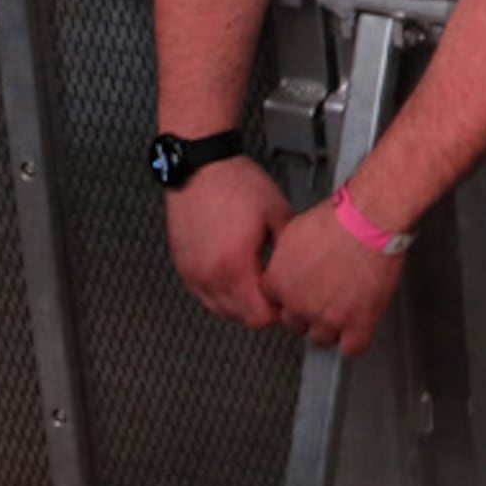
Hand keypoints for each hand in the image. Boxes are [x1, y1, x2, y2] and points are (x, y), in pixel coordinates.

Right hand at [168, 156, 294, 332]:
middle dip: (261, 310)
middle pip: (240, 318)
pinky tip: (234, 274)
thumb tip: (302, 270)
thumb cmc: (235, 184)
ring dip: (240, 303)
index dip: (279, 311)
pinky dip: (220, 293)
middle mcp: (208, 276)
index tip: (288, 300)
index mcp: (234, 267)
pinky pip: (204, 295)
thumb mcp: (277, 214)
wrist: (200, 167)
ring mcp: (192, 274)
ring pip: (220, 310)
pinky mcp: (183, 267)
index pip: (260, 317)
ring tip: (255, 281)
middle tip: (275, 291)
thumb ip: (289, 250)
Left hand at [263, 194, 405, 356]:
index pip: (276, 303)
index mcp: (279, 281)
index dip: (291, 296)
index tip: (302, 291)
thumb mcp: (294, 231)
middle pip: (296, 323)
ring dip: (331, 328)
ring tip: (343, 310)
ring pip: (321, 338)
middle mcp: (298, 303)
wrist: (370, 217)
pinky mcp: (358, 322)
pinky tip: (358, 328)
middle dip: (308, 313)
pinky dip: (355, 341)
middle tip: (324, 297)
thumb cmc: (339, 217)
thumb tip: (288, 265)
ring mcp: (327, 316)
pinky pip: (352, 348)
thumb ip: (286, 258)